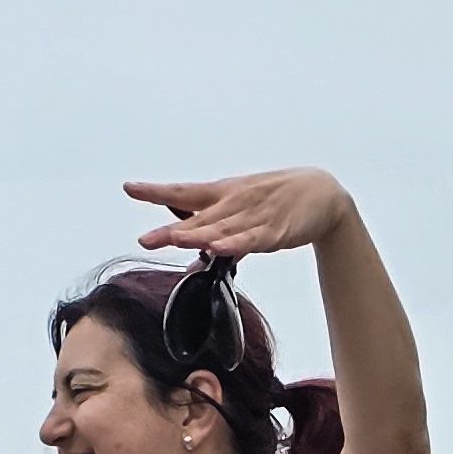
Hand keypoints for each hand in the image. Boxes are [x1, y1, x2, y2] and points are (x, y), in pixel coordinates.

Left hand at [126, 169, 351, 260]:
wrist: (322, 193)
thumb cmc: (277, 201)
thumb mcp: (243, 216)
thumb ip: (217, 240)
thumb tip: (194, 265)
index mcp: (222, 194)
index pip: (183, 193)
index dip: (156, 191)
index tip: (130, 188)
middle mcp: (233, 203)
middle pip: (197, 219)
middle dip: (171, 230)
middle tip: (145, 240)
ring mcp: (254, 217)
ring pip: (222, 229)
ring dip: (198, 235)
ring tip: (175, 240)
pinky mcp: (274, 231)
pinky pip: (252, 240)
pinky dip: (236, 244)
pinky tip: (219, 249)